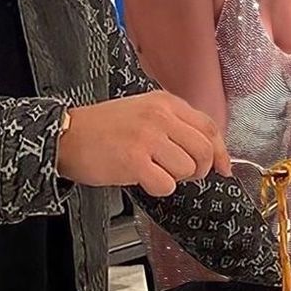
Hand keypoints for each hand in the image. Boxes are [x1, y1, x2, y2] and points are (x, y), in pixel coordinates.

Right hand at [56, 91, 229, 195]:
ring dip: (173, 178)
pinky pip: (166, 184)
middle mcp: (159, 116)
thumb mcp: (143, 111)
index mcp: (164, 102)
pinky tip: (141, 177)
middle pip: (204, 151)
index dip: (220, 151)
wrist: (67, 136)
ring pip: (186, 169)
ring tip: (152, 170)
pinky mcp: (135, 160)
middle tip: (180, 173)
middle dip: (198, 170)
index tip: (223, 167)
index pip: (208, 126)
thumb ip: (174, 125)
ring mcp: (147, 137)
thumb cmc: (102, 128)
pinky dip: (157, 188)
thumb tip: (209, 152)